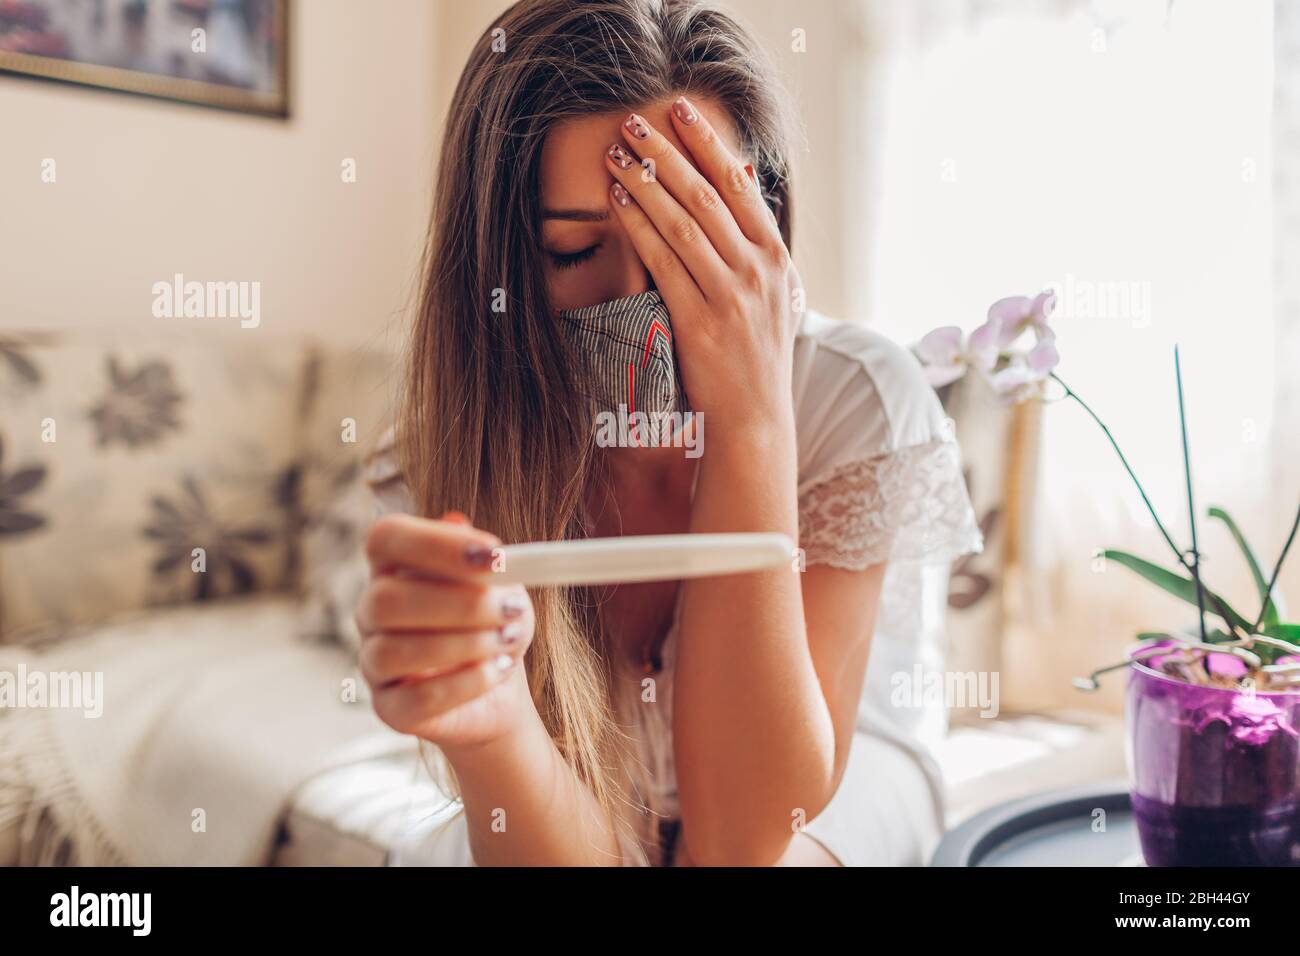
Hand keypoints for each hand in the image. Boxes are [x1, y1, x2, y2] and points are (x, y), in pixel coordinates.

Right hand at [356, 511, 536, 751]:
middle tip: (510, 610)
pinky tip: (497, 671)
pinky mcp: (389, 708)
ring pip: (395, 651)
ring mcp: (373, 662)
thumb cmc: (494, 623)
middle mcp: (372, 611)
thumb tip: (455, 523)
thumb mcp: (502, 585)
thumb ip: (480, 558)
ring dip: (465, 644)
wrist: (499, 686)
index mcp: (392, 567)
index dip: (435, 543)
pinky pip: (416, 698)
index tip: (494, 555)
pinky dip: (466, 682)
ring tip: (506, 640)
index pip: (386, 538)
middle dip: (459, 604)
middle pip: (386, 599)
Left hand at [605, 97, 800, 437]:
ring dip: (648, 180)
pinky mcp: (701, 321)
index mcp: (777, 259)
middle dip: (669, 153)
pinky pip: (664, 261)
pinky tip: (620, 200)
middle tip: (636, 121)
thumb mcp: (774, 294)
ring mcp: (732, 295)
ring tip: (619, 152)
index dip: (709, 144)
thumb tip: (743, 176)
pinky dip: (640, 225)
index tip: (683, 113)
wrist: (755, 420)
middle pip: (708, 195)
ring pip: (684, 221)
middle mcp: (759, 271)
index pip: (741, 186)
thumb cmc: (756, 357)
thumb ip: (757, 238)